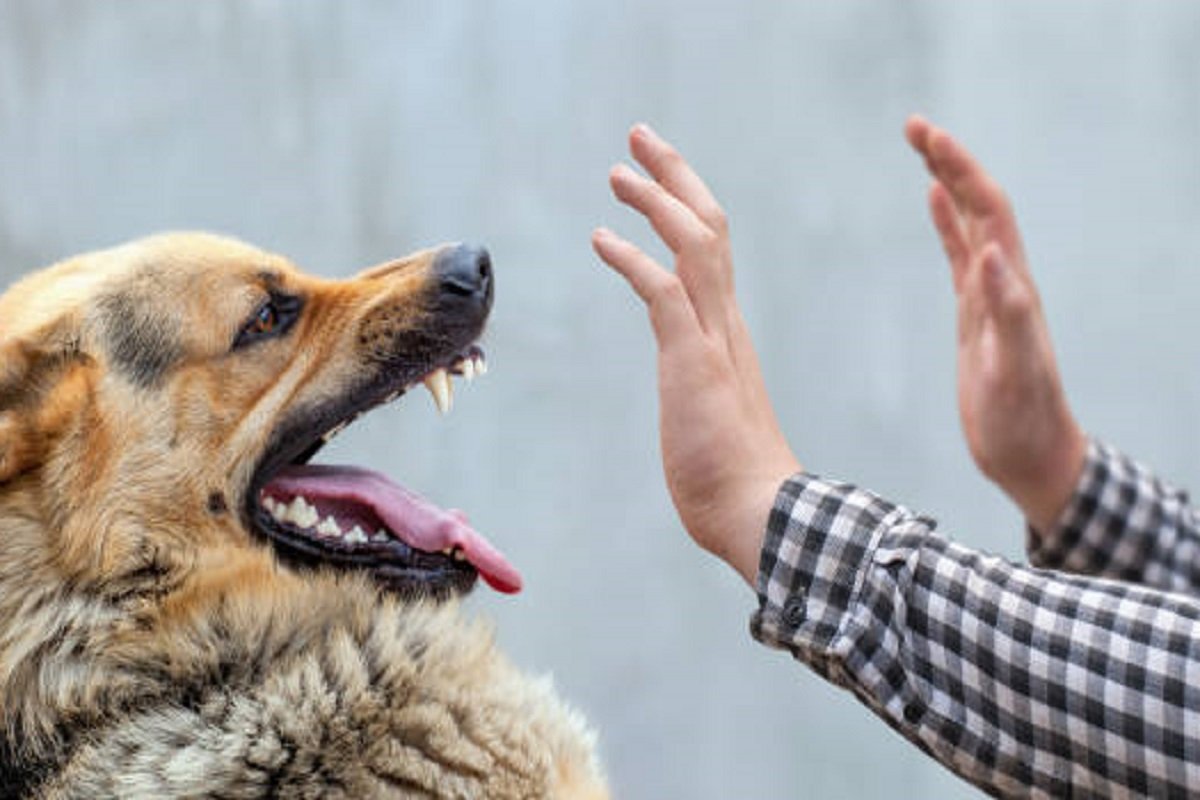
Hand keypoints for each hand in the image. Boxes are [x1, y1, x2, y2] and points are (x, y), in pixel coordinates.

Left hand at [593, 124, 799, 586]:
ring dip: (656, 200)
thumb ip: (703, 395)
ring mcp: (713, 340)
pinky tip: (602, 238)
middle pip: (709, 227)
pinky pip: (663, 291)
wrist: (761, 516)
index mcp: (729, 334)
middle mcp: (726, 324)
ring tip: (618, 170)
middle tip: (640, 139)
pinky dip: (632, 258)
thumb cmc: (736, 483)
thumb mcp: (712, 420)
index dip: (686, 206)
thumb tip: (697, 406)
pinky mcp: (693, 361)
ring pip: (694, 244)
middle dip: (675, 176)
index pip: (713, 252)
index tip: (659, 179)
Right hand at [905, 116, 1086, 532]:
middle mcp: (1004, 280)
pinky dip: (945, 223)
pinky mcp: (975, 313)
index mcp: (1013, 286)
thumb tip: (991, 251)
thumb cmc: (1023, 420)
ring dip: (947, 181)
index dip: (961, 170)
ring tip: (921, 147)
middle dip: (949, 160)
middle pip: (978, 204)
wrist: (1030, 454)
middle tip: (913, 126)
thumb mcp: (1014, 370)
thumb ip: (1008, 311)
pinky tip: (932, 202)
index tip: (928, 138)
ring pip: (969, 222)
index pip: (988, 211)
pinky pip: (959, 255)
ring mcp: (989, 295)